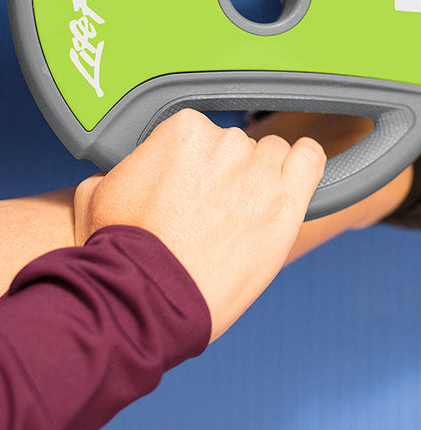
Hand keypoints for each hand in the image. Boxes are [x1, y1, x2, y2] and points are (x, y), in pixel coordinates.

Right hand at [73, 110, 325, 340]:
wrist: (146, 298)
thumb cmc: (122, 251)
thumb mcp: (101, 191)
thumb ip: (131, 163)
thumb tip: (140, 162)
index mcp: (184, 131)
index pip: (203, 132)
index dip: (197, 163)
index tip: (191, 187)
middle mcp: (227, 143)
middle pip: (240, 145)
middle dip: (229, 172)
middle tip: (212, 209)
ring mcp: (259, 172)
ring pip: (273, 154)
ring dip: (263, 176)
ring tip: (242, 213)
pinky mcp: (285, 202)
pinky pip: (310, 160)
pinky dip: (305, 163)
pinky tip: (295, 177)